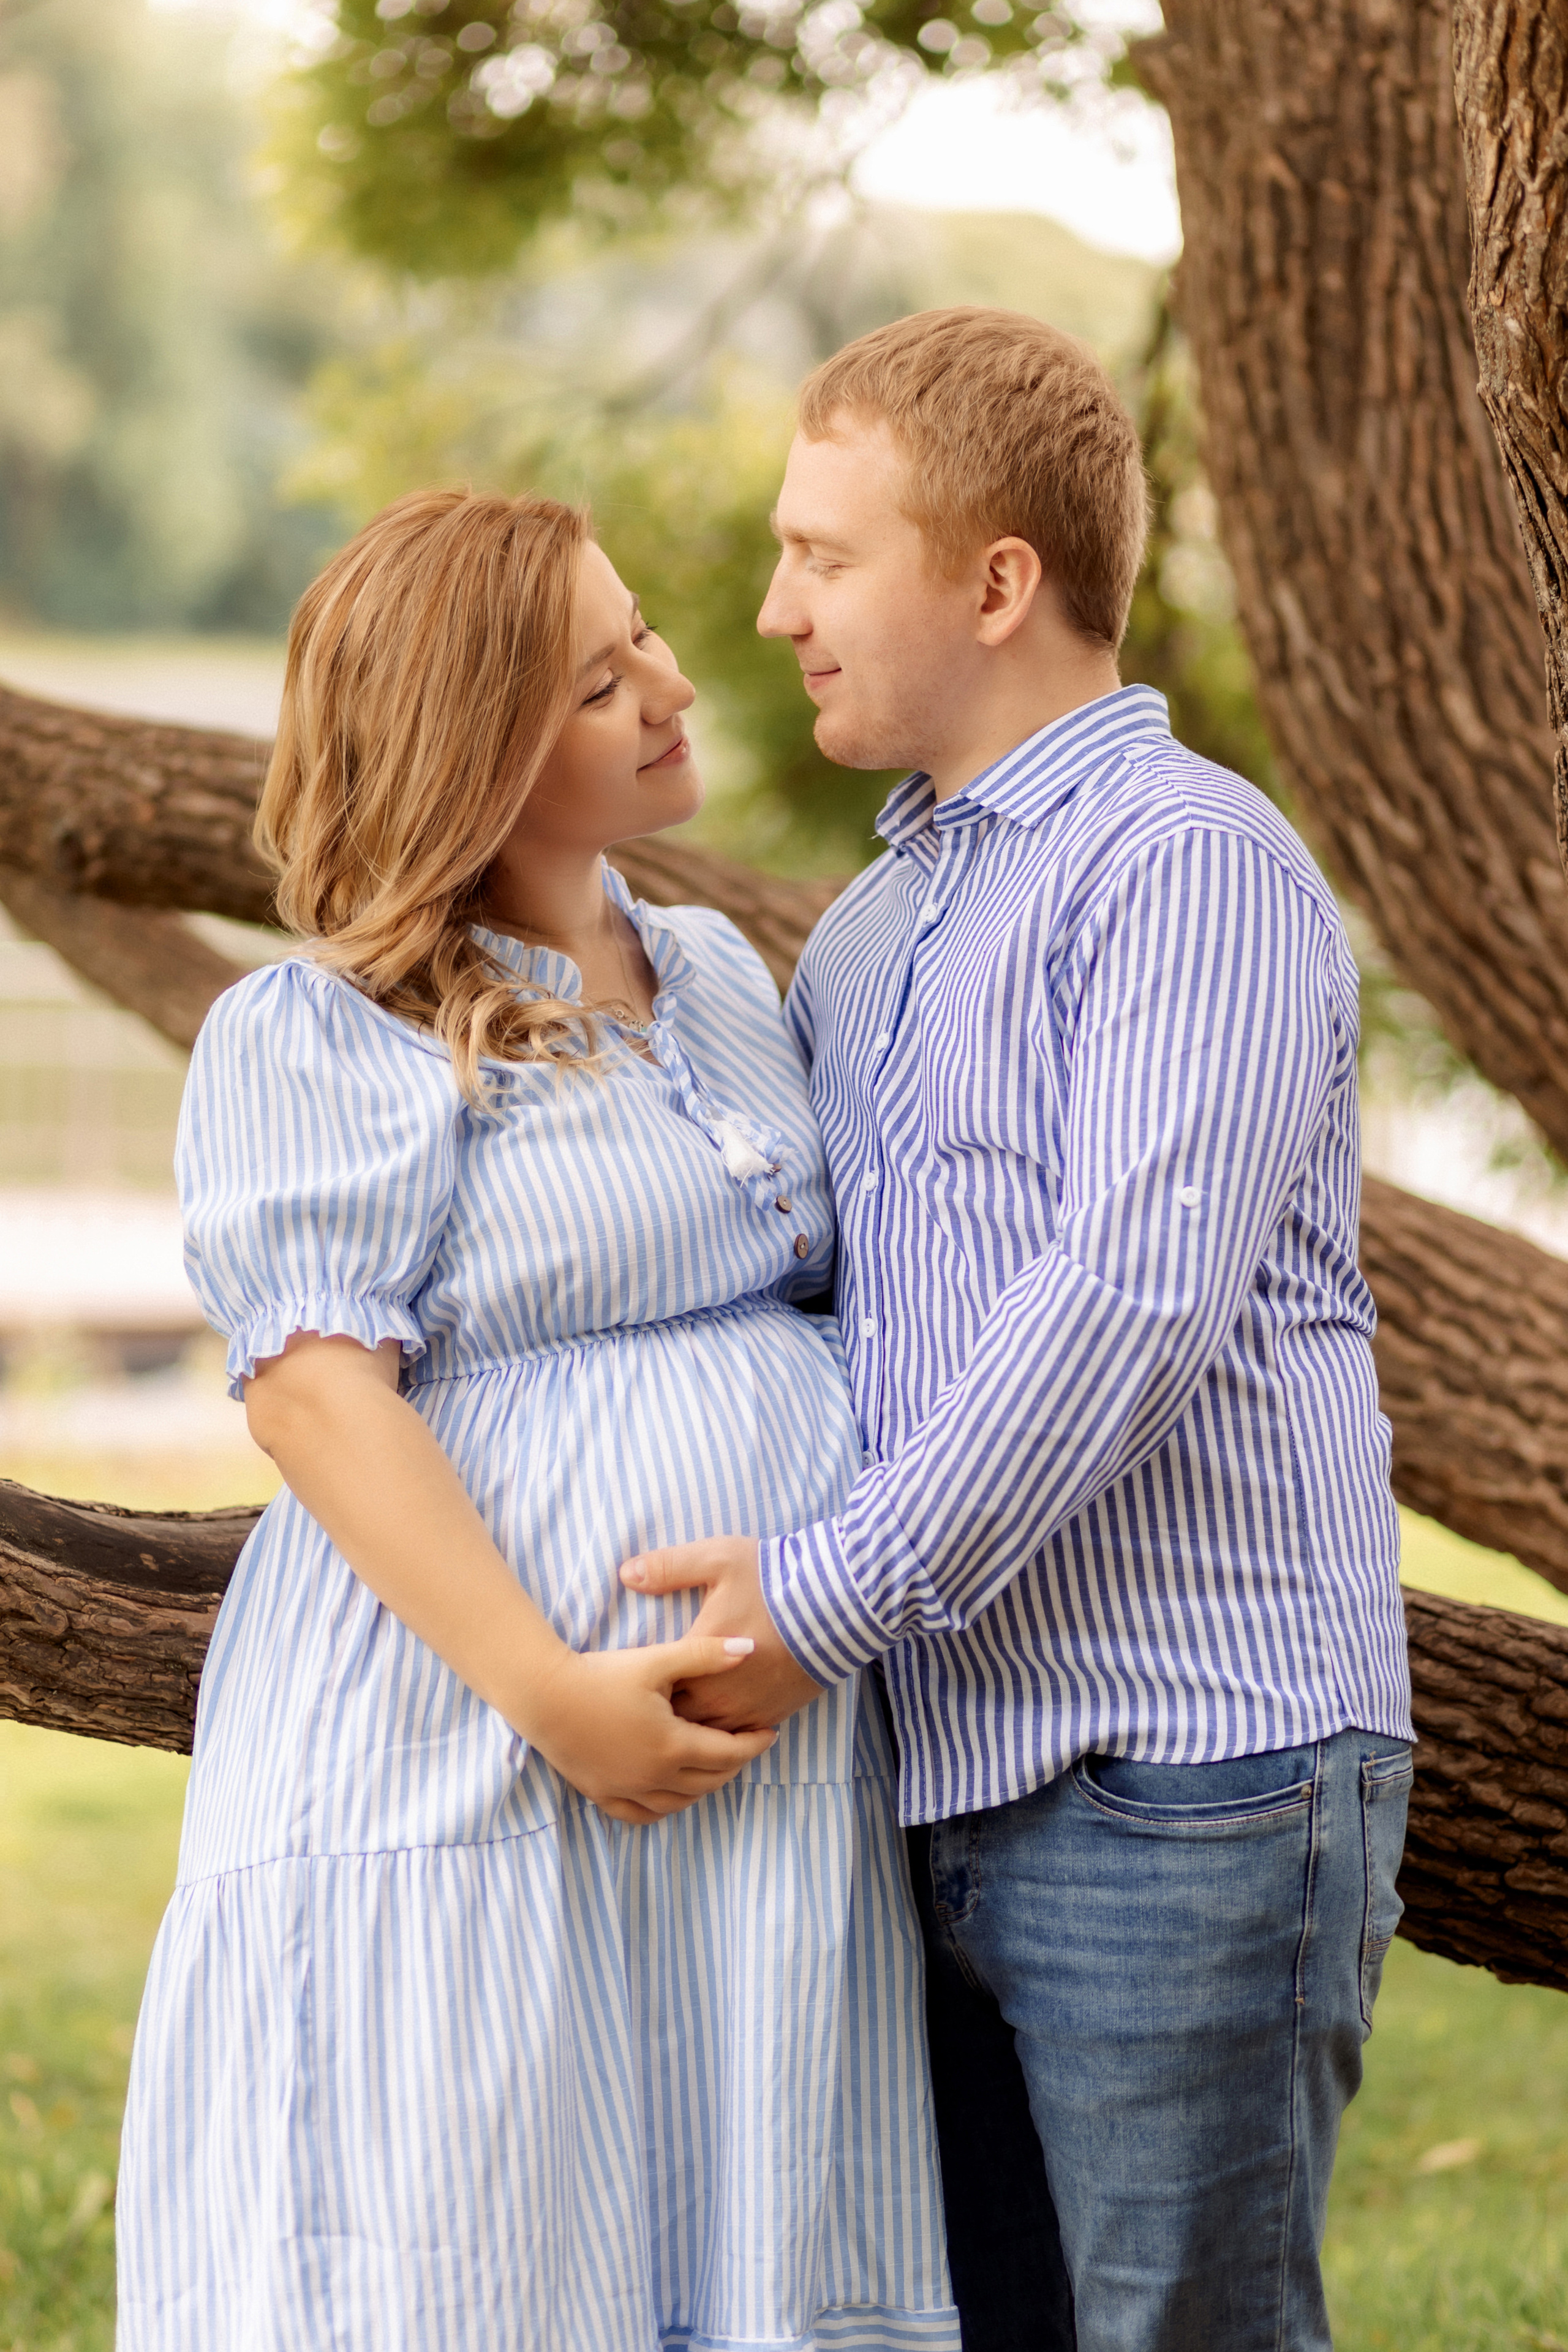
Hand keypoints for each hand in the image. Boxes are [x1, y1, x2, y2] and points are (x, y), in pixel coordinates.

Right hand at [522, 1634, 776, 1825]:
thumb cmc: (602, 1674)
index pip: (730, 1754)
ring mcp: (627, 1790)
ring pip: (681, 1802)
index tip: (769, 1731)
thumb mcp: (657, 1660)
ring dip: (705, 1785)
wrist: (543, 1694)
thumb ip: (705, 1655)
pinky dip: (666, 1805)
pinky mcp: (602, 1795)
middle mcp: (653, 1777)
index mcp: (672, 1745)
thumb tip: (749, 1650)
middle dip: (735, 1764)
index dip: (755, 1744)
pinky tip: (671, 1790)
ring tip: (713, 1763)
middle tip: (745, 1744)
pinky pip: (644, 1816)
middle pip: (711, 1781)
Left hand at [620, 1537, 822, 1731]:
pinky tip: (714, 1723)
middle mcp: (717, 1694)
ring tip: (676, 1717)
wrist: (838, 1605)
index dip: (643, 1683)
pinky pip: (735, 1742)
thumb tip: (626, 1573)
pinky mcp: (771, 1718)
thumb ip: (668, 1567)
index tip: (637, 1676)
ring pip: (703, 1737)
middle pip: (673, 1718)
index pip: (654, 1685)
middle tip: (650, 1701)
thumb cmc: (775, 1580)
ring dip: (690, 1727)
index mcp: (696, 1658)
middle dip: (660, 1712)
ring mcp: (745, 1711)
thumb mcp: (717, 1559)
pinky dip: (721, 1736)